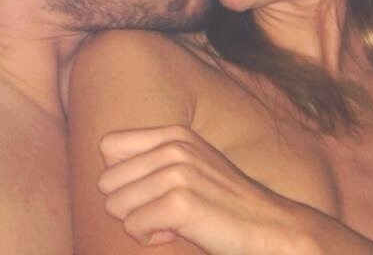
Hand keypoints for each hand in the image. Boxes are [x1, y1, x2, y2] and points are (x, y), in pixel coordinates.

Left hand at [97, 125, 304, 253]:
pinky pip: (133, 227)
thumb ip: (153, 158)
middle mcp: (174, 147)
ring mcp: (178, 173)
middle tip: (161, 210)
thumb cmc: (222, 201)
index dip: (119, 176)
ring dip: (138, 223)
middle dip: (127, 204)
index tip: (147, 190)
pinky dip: (149, 238)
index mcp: (174, 133)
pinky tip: (176, 233)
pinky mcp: (181, 203)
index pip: (108, 146)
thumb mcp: (191, 164)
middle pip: (106, 181)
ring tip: (170, 221)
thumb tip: (105, 172)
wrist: (268, 224)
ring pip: (115, 205)